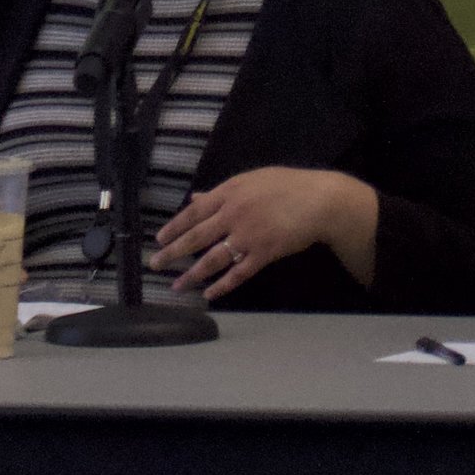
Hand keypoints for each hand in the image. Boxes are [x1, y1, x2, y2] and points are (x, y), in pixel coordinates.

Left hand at [152, 167, 378, 301]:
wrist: (319, 201)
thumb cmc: (286, 186)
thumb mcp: (251, 180)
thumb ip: (221, 192)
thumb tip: (195, 198)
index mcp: (229, 192)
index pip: (194, 212)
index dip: (174, 227)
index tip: (159, 239)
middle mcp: (233, 214)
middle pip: (196, 237)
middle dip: (173, 252)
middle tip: (155, 265)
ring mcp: (248, 236)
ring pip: (213, 259)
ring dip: (193, 274)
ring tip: (176, 286)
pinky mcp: (263, 254)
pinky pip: (238, 273)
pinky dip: (222, 285)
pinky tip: (209, 294)